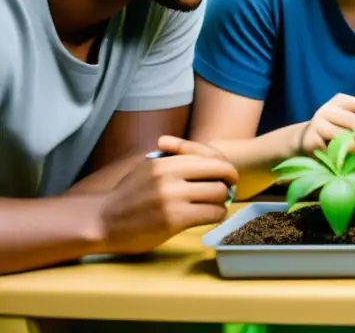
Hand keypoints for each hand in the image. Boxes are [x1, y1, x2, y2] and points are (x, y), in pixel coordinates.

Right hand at [97, 136, 238, 255]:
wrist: (102, 222)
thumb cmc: (129, 196)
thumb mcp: (148, 168)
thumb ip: (175, 159)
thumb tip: (209, 157)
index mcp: (165, 162)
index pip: (211, 157)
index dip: (225, 167)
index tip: (227, 177)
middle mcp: (170, 176)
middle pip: (220, 172)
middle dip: (228, 182)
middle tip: (227, 191)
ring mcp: (172, 198)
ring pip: (219, 193)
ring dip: (222, 201)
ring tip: (215, 206)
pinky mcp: (174, 220)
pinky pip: (211, 213)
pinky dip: (216, 215)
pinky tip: (210, 216)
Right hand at [300, 94, 354, 161]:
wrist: (302, 142)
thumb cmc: (336, 135)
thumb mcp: (351, 127)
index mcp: (343, 100)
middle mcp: (329, 108)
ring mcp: (317, 122)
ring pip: (346, 140)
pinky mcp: (309, 140)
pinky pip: (332, 153)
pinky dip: (342, 161)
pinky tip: (344, 165)